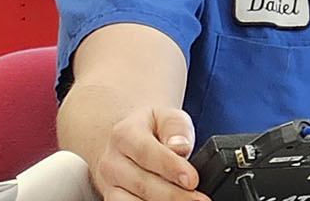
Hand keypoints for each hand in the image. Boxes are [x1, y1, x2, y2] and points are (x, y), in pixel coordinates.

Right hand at [92, 106, 207, 200]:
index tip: (192, 179)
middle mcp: (111, 160)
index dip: (170, 167)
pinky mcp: (112, 200)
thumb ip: (175, 127)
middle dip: (173, 195)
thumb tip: (179, 146)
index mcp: (123, 134)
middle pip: (141, 183)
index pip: (145, 152)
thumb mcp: (166, 118)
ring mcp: (109, 184)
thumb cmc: (152, 131)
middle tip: (200, 200)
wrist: (128, 143)